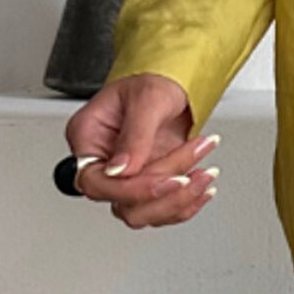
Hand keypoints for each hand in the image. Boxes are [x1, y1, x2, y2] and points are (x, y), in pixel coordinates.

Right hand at [65, 74, 219, 228]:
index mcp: (87, 138)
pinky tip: (203, 185)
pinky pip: (163, 208)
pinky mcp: (149, 183)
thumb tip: (121, 169)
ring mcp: (126, 176)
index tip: (166, 179)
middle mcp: (103, 162)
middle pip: (121, 203)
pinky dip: (187, 202)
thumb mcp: (147, 99)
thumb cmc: (155, 81)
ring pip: (144, 211)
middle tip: (191, 175)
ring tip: (205, 175)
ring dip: (179, 200)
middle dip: (162, 194)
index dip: (130, 189)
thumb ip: (135, 134)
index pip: (95, 181)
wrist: (176, 86)